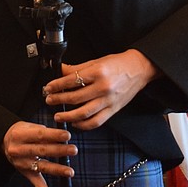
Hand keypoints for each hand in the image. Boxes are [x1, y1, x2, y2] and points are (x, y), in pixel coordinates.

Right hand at [1, 120, 76, 186]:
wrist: (3, 141)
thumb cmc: (20, 133)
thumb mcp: (28, 126)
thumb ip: (43, 132)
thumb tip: (60, 136)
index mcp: (20, 135)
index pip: (39, 135)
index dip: (54, 135)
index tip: (67, 135)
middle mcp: (19, 150)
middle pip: (42, 151)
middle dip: (59, 151)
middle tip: (73, 150)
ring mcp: (23, 163)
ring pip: (42, 167)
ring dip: (57, 170)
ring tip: (69, 171)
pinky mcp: (25, 173)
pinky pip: (36, 183)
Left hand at [44, 51, 158, 130]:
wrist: (139, 69)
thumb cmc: (118, 64)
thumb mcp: (96, 61)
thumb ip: (77, 68)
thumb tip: (60, 71)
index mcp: (98, 72)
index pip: (71, 81)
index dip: (56, 85)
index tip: (48, 88)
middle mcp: (103, 88)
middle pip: (75, 98)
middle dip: (58, 100)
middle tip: (49, 100)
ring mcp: (109, 101)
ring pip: (84, 113)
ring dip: (68, 116)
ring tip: (58, 115)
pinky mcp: (113, 110)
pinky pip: (95, 122)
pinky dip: (83, 125)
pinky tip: (75, 122)